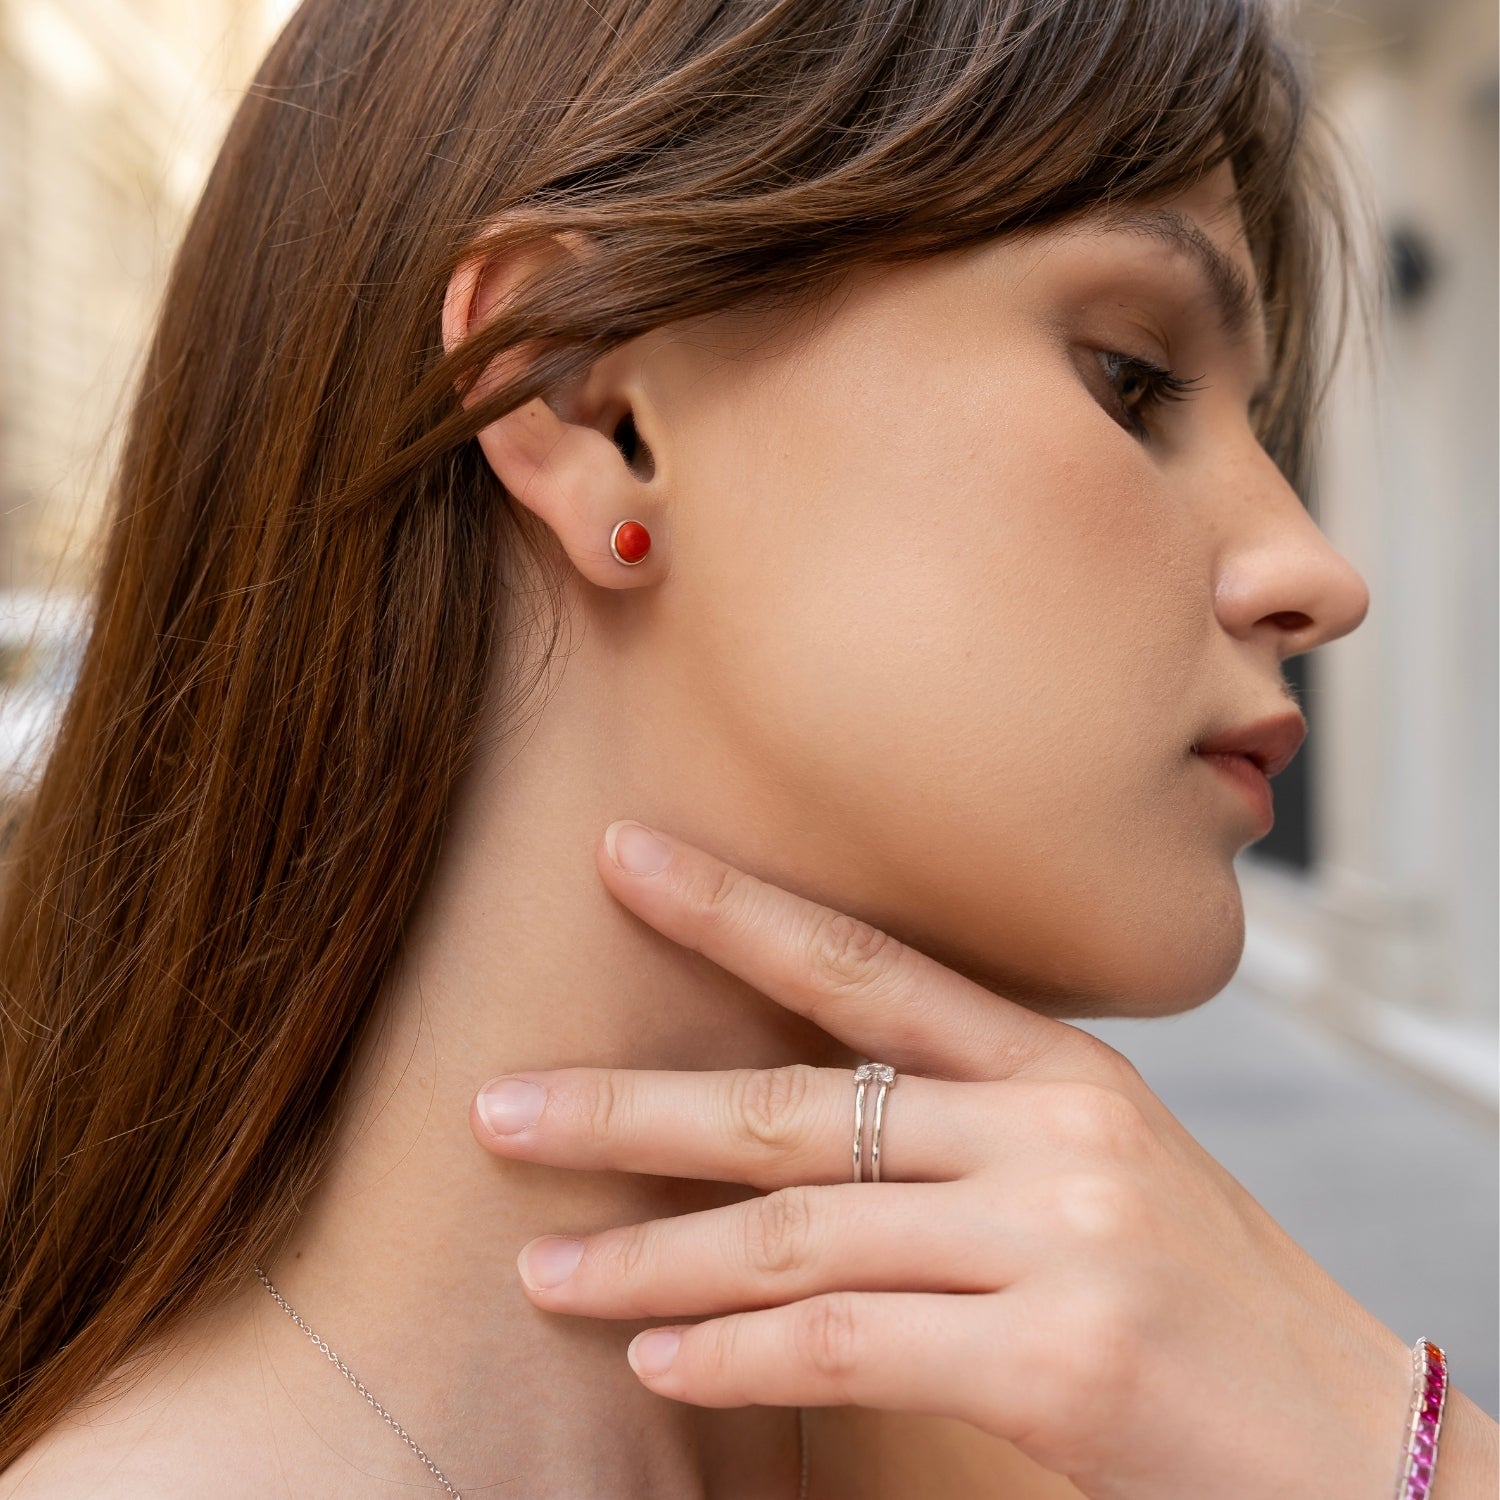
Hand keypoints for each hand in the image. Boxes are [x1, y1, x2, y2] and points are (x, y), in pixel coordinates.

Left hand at [467, 820, 1462, 1499]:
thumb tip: (799, 1132)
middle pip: (796, 1103)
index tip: (624, 858)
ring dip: (653, 1254)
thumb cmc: (1206, 1304)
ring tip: (545, 1265)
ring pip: (800, 1230)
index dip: (736, 910)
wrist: (1361, 1443)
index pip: (867, 965)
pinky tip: (658, 1359)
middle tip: (501, 1106)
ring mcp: (1060, 1235)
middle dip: (631, 1106)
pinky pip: (849, 1340)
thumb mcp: (1095, 1173)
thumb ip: (963, 1134)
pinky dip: (737, 1354)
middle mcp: (1054, 1127)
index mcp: (1058, 1066)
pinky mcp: (1060, 1355)